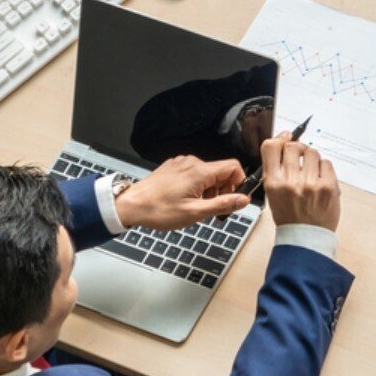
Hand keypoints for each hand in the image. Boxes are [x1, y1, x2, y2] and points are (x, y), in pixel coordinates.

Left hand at [114, 156, 248, 230]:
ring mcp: (181, 164)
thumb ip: (222, 204)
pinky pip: (193, 174)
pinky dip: (196, 187)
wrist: (132, 206)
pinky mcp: (173, 167)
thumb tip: (243, 200)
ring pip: (207, 174)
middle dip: (222, 190)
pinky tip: (184, 200)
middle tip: (212, 209)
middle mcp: (191, 163)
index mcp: (200, 171)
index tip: (232, 199)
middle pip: (220, 172)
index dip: (238, 183)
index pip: (233, 167)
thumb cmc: (159, 210)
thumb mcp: (195, 213)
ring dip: (208, 191)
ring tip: (195, 207)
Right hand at [261, 132, 340, 231]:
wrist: (305, 237)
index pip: (271, 147)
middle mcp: (290, 181)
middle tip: (301, 160)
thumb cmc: (289, 216)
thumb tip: (286, 141)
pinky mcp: (328, 186)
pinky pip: (326, 163)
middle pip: (293, 146)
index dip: (279, 138)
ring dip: (312, 159)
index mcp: (273, 182)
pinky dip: (324, 168)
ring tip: (311, 172)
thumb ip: (277, 169)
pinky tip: (320, 179)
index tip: (286, 137)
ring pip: (312, 152)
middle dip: (297, 150)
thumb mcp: (273, 193)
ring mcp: (310, 183)